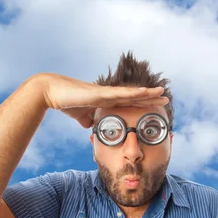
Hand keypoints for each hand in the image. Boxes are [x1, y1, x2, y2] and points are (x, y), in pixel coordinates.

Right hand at [34, 73, 168, 128]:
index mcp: (104, 100)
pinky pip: (119, 93)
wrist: (51, 92)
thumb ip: (87, 119)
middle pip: (133, 96)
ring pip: (130, 93)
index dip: (141, 102)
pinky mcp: (99, 93)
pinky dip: (132, 93)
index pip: (127, 102)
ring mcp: (104, 92)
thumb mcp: (80, 115)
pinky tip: (144, 92)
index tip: (154, 104)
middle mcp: (107, 94)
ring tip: (161, 92)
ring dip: (146, 93)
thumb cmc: (64, 101)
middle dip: (149, 98)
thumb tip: (91, 126)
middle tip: (165, 98)